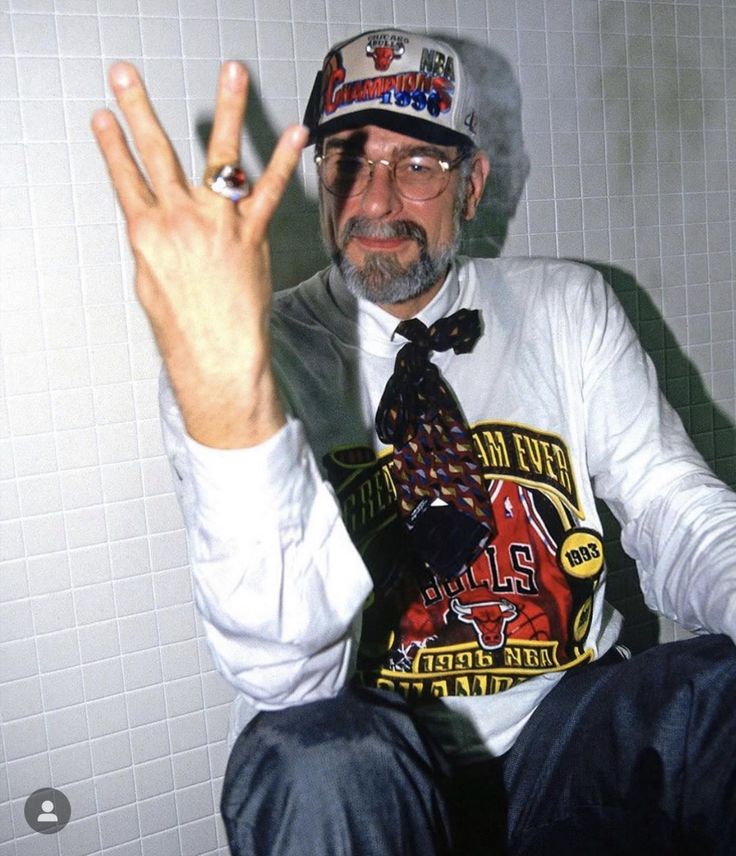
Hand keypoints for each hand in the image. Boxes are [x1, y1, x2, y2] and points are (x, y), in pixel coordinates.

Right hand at [91, 61, 306, 447]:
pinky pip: (268, 190)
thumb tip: (158, 228)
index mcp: (147, 233)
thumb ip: (155, 246)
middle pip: (155, 153)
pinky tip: (293, 132)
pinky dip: (282, 160)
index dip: (111, 144)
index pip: (124, 178)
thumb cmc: (182, 327)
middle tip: (125, 75)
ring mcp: (216, 223)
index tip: (103, 116)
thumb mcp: (151, 284)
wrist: (215, 354)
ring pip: (220, 155)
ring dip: (227, 108)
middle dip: (137, 110)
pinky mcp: (250, 234)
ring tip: (231, 71)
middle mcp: (179, 220)